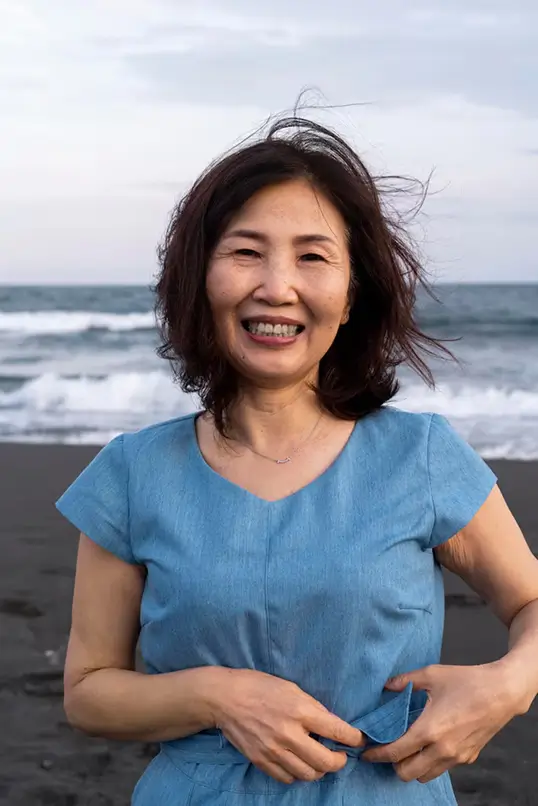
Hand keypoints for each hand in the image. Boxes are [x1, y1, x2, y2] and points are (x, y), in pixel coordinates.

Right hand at [210, 668, 364, 783]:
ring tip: (320, 760)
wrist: (225, 698)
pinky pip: (287, 778)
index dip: (353, 738)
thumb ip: (312, 707)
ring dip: (320, 770)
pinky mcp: (261, 761)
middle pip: (326, 762)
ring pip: (308, 774)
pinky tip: (299, 763)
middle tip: (340, 755)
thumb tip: (330, 723)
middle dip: (339, 761)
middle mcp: (289, 734)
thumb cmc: (259, 686)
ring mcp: (274, 750)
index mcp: (299, 710)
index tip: (358, 740)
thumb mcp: (291, 688)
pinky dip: (298, 774)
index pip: (336, 730)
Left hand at [362, 662, 522, 782]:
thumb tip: (385, 686)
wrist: (502, 692)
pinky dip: (430, 763)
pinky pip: (442, 768)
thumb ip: (405, 681)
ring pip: (425, 776)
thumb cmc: (467, 681)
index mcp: (430, 730)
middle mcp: (442, 750)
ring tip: (406, 748)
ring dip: (412, 766)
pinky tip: (428, 744)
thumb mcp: (431, 674)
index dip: (376, 754)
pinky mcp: (468, 758)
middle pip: (407, 773)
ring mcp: (456, 757)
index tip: (365, 752)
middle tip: (386, 749)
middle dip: (392, 764)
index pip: (395, 752)